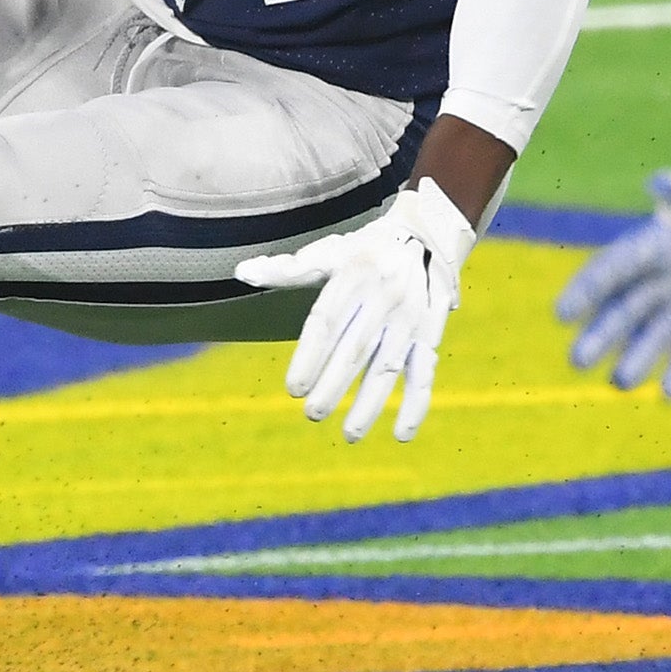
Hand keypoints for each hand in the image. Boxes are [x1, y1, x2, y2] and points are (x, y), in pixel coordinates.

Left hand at [237, 179, 476, 442]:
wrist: (425, 237)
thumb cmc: (363, 251)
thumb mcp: (328, 252)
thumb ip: (287, 268)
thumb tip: (241, 273)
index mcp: (354, 276)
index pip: (328, 321)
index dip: (311, 355)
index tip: (293, 387)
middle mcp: (385, 298)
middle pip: (357, 348)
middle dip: (334, 384)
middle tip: (312, 414)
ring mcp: (410, 320)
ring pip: (389, 366)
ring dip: (370, 403)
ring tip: (349, 434)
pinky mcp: (429, 336)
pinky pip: (424, 373)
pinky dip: (415, 405)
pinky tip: (399, 434)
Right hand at [554, 113, 670, 398]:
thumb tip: (664, 184)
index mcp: (663, 239)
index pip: (615, 267)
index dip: (588, 289)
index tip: (563, 315)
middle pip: (628, 307)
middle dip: (603, 333)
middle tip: (578, 362)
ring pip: (659, 332)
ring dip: (637, 357)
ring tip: (619, 385)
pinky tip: (670, 393)